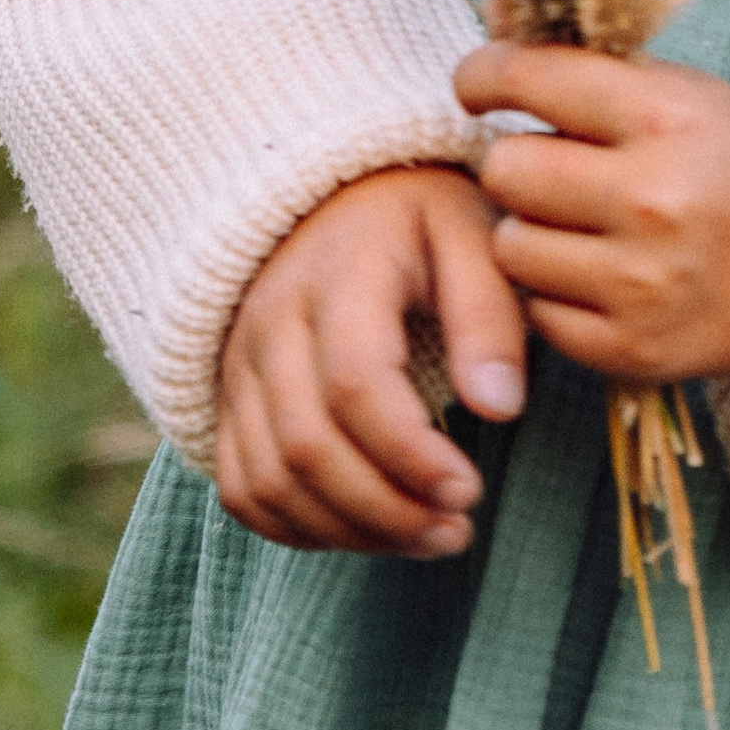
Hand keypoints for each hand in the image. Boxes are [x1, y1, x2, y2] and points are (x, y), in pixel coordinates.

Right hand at [215, 165, 526, 554]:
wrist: (334, 192)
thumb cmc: (420, 217)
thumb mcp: (472, 234)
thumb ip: (488, 316)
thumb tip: (501, 410)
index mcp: (341, 270)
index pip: (355, 383)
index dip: (410, 454)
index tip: (470, 491)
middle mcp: (273, 320)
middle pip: (307, 446)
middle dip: (386, 509)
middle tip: (457, 530)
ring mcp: (240, 363)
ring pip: (269, 480)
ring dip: (349, 531)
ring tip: (428, 537)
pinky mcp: (228, 399)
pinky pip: (241, 489)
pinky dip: (298, 530)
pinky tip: (368, 531)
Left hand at [453, 44, 729, 383]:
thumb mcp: (676, 90)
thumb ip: (582, 56)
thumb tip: (493, 5)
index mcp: (666, 118)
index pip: (529, 77)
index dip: (483, 74)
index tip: (479, 85)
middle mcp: (653, 200)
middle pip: (506, 168)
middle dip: (517, 162)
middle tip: (549, 166)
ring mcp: (643, 282)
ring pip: (510, 246)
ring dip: (530, 232)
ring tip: (576, 224)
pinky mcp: (634, 348)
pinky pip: (538, 313)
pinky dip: (555, 293)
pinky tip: (597, 273)